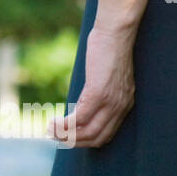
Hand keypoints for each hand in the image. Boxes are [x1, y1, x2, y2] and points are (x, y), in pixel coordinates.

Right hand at [50, 23, 135, 148]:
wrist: (115, 33)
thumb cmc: (109, 51)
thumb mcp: (110, 78)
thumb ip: (101, 93)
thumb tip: (82, 104)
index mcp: (125, 105)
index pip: (106, 135)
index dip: (85, 140)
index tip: (69, 137)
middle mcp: (121, 107)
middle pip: (97, 138)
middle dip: (74, 142)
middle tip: (56, 136)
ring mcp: (111, 101)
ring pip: (87, 132)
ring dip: (65, 136)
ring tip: (51, 129)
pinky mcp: (99, 93)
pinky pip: (79, 118)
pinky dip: (64, 125)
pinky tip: (54, 121)